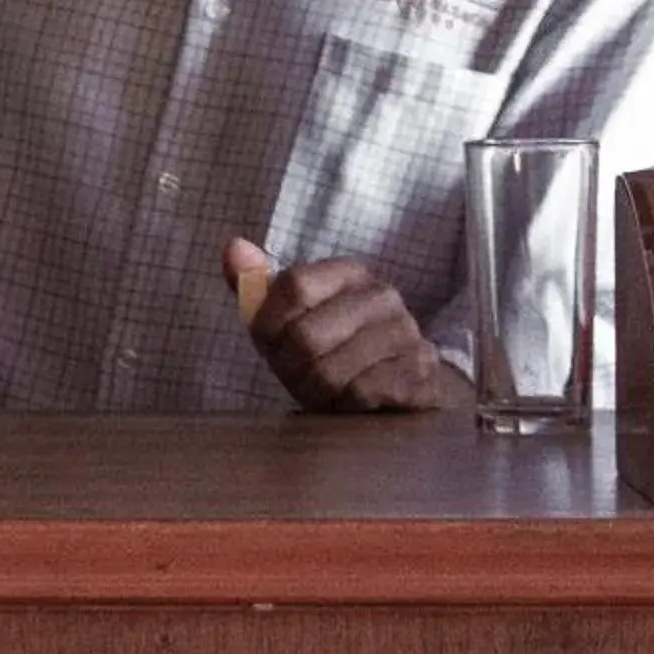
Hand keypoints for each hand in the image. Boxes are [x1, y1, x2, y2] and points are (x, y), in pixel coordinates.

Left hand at [223, 238, 458, 412]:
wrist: (402, 389)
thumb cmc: (335, 351)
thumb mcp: (291, 319)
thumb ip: (257, 285)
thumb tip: (233, 248)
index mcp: (350, 273)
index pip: (292, 285)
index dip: (269, 324)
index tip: (272, 345)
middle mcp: (383, 295)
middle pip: (305, 336)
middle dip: (292, 368)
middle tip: (300, 377)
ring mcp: (406, 332)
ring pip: (331, 371)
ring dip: (317, 391)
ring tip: (326, 391)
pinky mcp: (419, 372)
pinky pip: (362, 392)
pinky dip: (346, 405)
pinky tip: (351, 402)